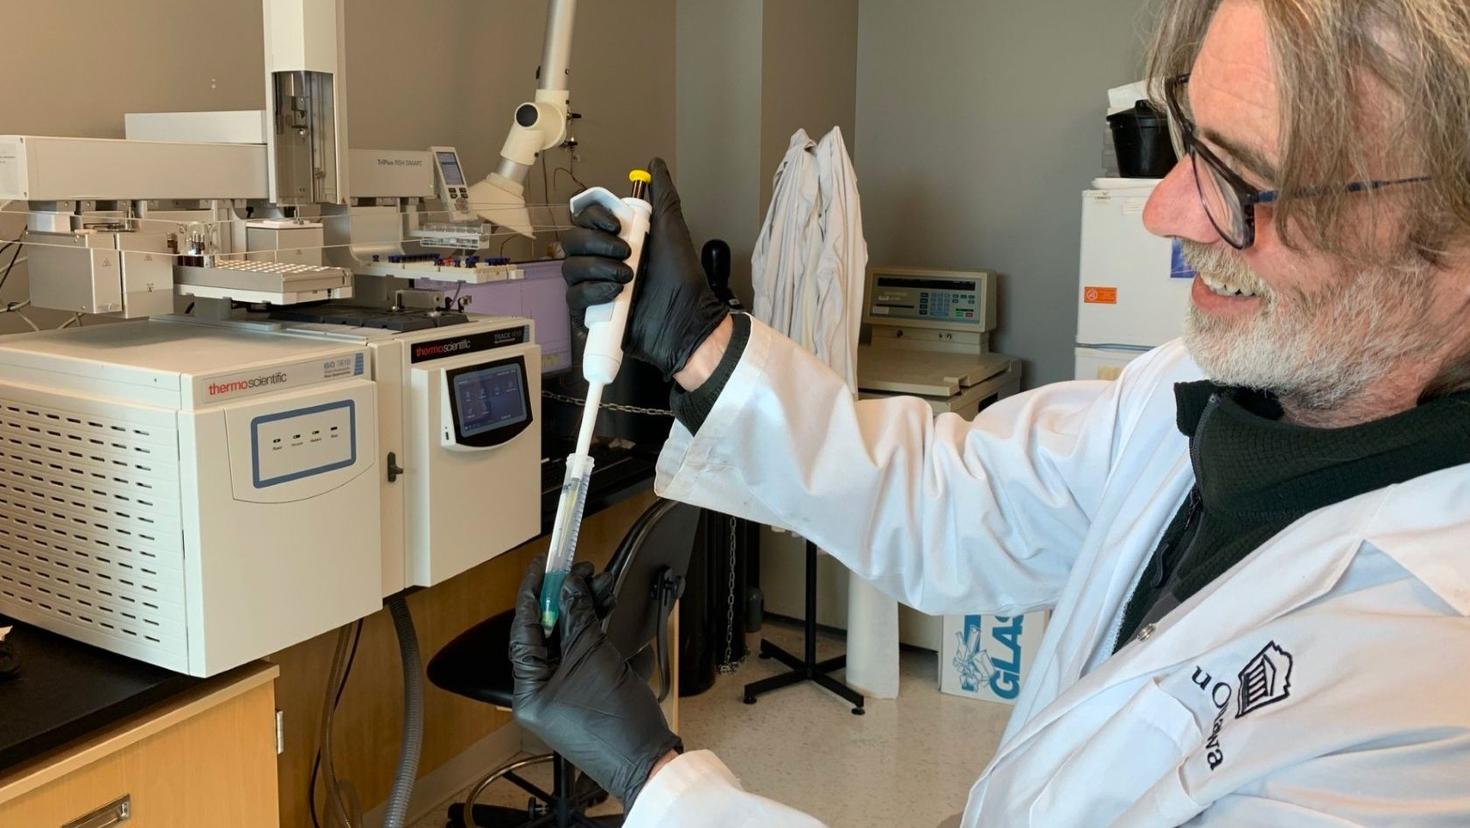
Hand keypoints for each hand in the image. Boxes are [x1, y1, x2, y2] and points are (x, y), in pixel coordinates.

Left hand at [509, 557, 681, 807]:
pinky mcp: (585, 694)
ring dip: (585, 613)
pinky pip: (584, 655)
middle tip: (579, 572)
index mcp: (528, 691)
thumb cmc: (615, 726)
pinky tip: (605, 612)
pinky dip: (595, 633)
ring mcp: (563, 695)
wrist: (647, 761)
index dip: (534, 594)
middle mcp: (540, 694)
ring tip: (601, 587)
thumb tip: (572, 588)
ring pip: (568, 641)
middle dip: (566, 600)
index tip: (543, 567)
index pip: (524, 630)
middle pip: (547, 634)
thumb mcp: (594, 659)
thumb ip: (580, 618)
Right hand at [561, 157, 729, 379]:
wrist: (686, 321)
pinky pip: (573, 298)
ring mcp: (594, 286)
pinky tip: (615, 294)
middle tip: (627, 254)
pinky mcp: (591, 313)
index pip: (584, 217)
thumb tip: (656, 165)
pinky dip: (592, 292)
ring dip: (598, 268)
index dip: (594, 217)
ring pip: (570, 268)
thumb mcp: (673, 230)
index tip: (616, 224)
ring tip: (627, 278)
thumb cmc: (682, 279)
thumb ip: (663, 196)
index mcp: (617, 238)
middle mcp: (602, 260)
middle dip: (597, 244)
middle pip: (572, 241)